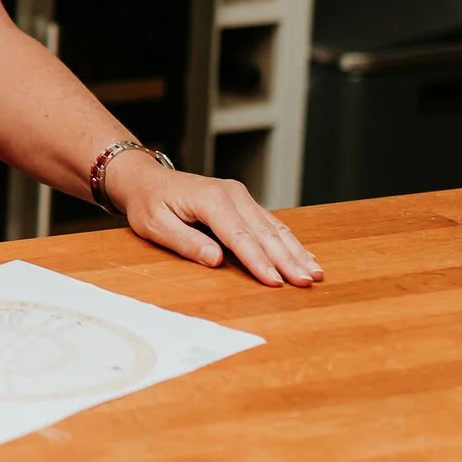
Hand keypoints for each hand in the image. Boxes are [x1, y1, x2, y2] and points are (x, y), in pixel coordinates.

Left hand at [107, 153, 323, 286]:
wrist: (147, 179)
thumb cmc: (149, 203)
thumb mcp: (155, 224)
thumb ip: (185, 242)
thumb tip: (216, 259)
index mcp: (210, 199)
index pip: (239, 236)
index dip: (258, 261)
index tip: (275, 281)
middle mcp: (231, 194)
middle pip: (264, 232)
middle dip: (287, 259)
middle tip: (306, 282)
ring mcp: (240, 196)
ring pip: (274, 227)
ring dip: (295, 251)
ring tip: (315, 273)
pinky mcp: (243, 202)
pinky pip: (271, 224)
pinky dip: (289, 241)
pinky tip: (305, 256)